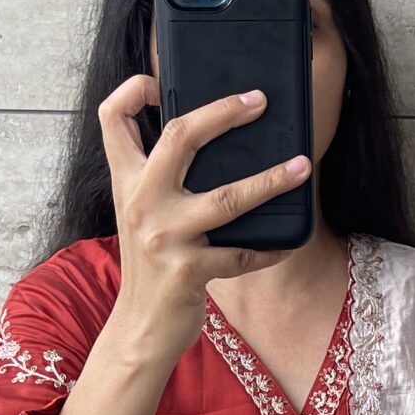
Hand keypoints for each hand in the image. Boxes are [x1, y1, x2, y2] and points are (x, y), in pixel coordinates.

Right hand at [95, 70, 311, 368]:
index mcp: (126, 182)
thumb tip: (208, 142)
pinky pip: (240, 255)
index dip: (132, 90)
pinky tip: (288, 243)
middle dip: (223, 112)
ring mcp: (164, 237)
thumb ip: (159, 181)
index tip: (159, 83)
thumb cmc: (150, 268)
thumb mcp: (141, 217)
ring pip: (227, 197)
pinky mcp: (187, 272)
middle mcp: (140, 202)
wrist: (138, 330)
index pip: (112, 118)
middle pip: (179, 136)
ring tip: (302, 167)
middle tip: (259, 101)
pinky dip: (268, 249)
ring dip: (270, 180)